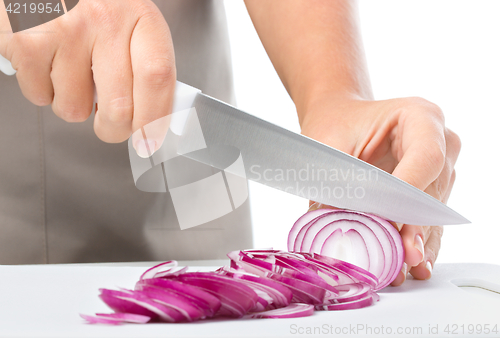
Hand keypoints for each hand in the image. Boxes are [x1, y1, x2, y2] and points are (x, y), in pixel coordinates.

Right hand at [0, 0, 175, 155]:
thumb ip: (145, 67)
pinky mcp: (27, 42)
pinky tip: (49, 65)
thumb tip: (153, 119)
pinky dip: (44, 92)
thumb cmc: (91, 6)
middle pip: (119, 107)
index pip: (157, 78)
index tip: (149, 141)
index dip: (155, 119)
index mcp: (140, 18)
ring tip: (72, 74)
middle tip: (109, 123)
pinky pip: (41, 98)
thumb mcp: (130, 25)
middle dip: (113, 129)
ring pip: (75, 110)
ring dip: (73, 104)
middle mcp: (106, 21)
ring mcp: (65, 31)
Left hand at [300, 96, 460, 284]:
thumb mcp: (329, 145)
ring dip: (417, 241)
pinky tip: (412, 265)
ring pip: (434, 211)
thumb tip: (333, 222)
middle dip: (413, 226)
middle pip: (432, 190)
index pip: (426, 159)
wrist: (340, 119)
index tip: (392, 221)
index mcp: (420, 117)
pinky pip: (430, 220)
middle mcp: (440, 142)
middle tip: (403, 256)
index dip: (410, 193)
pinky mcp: (432, 192)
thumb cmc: (336, 124)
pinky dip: (417, 242)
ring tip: (404, 268)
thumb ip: (336, 180)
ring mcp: (440, 169)